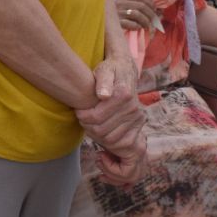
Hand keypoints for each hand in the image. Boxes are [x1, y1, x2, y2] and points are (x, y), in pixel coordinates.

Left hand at [77, 58, 144, 180]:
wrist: (125, 71)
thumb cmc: (110, 70)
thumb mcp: (104, 70)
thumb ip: (103, 81)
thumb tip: (103, 95)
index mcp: (123, 95)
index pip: (96, 118)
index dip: (82, 117)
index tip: (78, 112)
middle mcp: (133, 109)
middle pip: (102, 131)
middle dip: (88, 128)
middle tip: (82, 120)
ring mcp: (138, 119)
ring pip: (111, 141)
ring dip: (97, 136)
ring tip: (90, 126)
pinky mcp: (139, 126)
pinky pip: (123, 145)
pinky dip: (109, 143)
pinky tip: (101, 135)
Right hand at [114, 0, 159, 32]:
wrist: (102, 21)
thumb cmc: (117, 15)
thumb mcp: (125, 6)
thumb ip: (138, 5)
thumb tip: (158, 12)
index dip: (151, 3)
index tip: (155, 9)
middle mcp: (120, 3)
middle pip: (141, 6)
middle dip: (150, 14)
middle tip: (154, 20)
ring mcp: (117, 13)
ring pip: (137, 14)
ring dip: (145, 21)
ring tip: (147, 26)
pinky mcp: (116, 23)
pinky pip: (131, 24)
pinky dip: (137, 26)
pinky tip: (138, 28)